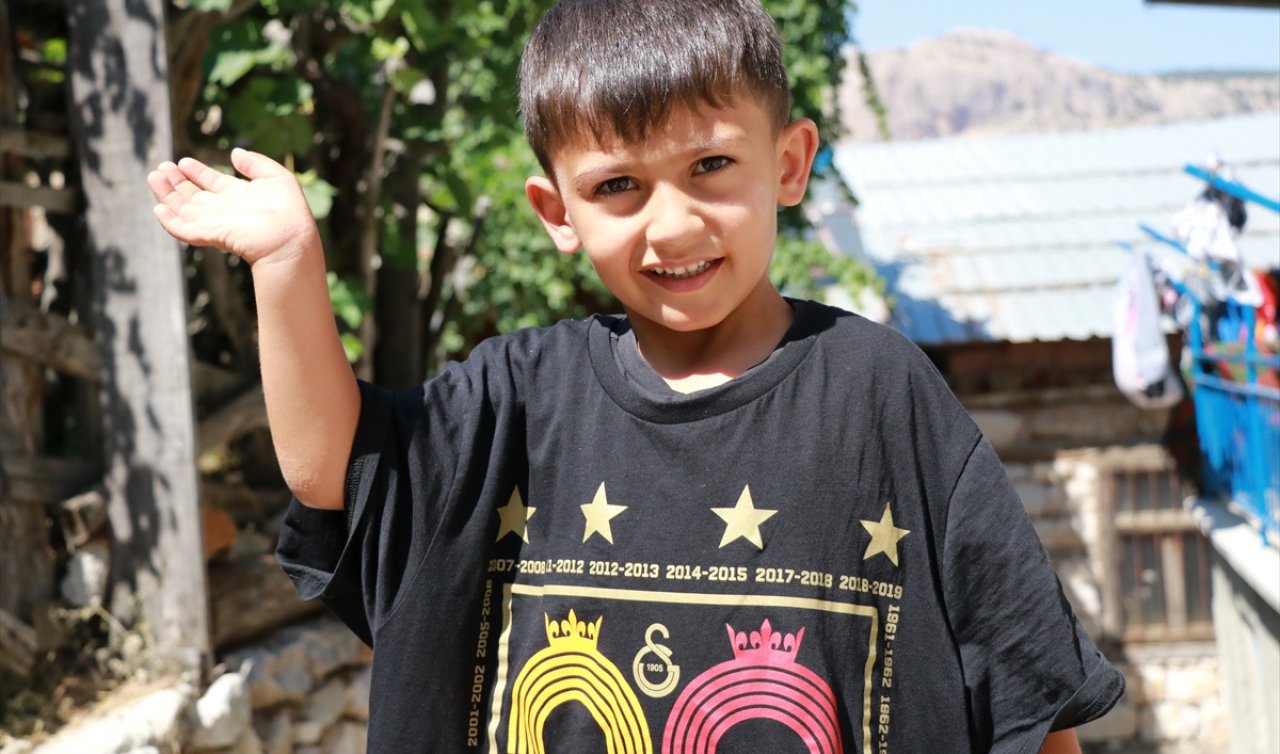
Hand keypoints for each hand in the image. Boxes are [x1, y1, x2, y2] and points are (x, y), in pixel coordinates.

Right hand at [148, 148, 319, 266]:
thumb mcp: (277, 178)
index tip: (184, 161)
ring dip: (167, 194)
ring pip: (183, 209)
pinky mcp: (208, 234)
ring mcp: (214, 222)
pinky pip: (183, 229)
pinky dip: (169, 221)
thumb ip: (255, 164)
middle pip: (193, 195)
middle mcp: (223, 209)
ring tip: (154, 176)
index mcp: (238, 195)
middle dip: (176, 181)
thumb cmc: (288, 212)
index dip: (197, 172)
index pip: (211, 182)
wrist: (288, 238)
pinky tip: (158, 208)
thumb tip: (235, 152)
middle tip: (162, 167)